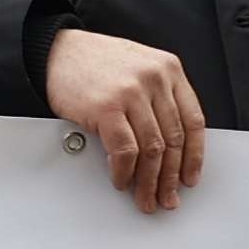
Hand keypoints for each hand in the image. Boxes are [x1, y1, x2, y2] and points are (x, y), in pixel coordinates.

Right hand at [43, 25, 206, 211]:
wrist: (54, 51)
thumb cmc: (92, 62)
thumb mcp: (138, 68)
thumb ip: (158, 97)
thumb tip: (169, 146)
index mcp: (168, 69)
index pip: (193, 121)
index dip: (194, 156)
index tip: (189, 176)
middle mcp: (154, 78)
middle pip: (173, 139)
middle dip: (171, 177)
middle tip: (167, 196)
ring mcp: (131, 92)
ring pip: (152, 150)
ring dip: (149, 181)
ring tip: (145, 196)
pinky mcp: (107, 107)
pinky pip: (124, 151)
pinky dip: (124, 172)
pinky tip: (121, 180)